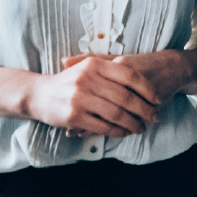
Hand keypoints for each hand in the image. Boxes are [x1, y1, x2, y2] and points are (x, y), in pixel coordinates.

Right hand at [25, 54, 159, 137]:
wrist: (38, 94)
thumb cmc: (69, 82)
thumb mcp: (87, 67)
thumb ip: (111, 68)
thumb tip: (143, 78)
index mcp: (95, 64)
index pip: (129, 75)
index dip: (147, 88)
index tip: (158, 98)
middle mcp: (88, 79)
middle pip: (126, 97)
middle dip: (144, 109)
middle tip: (155, 117)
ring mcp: (81, 98)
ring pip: (117, 113)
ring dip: (133, 123)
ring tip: (141, 128)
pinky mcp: (75, 116)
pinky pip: (103, 126)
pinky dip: (118, 131)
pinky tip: (125, 133)